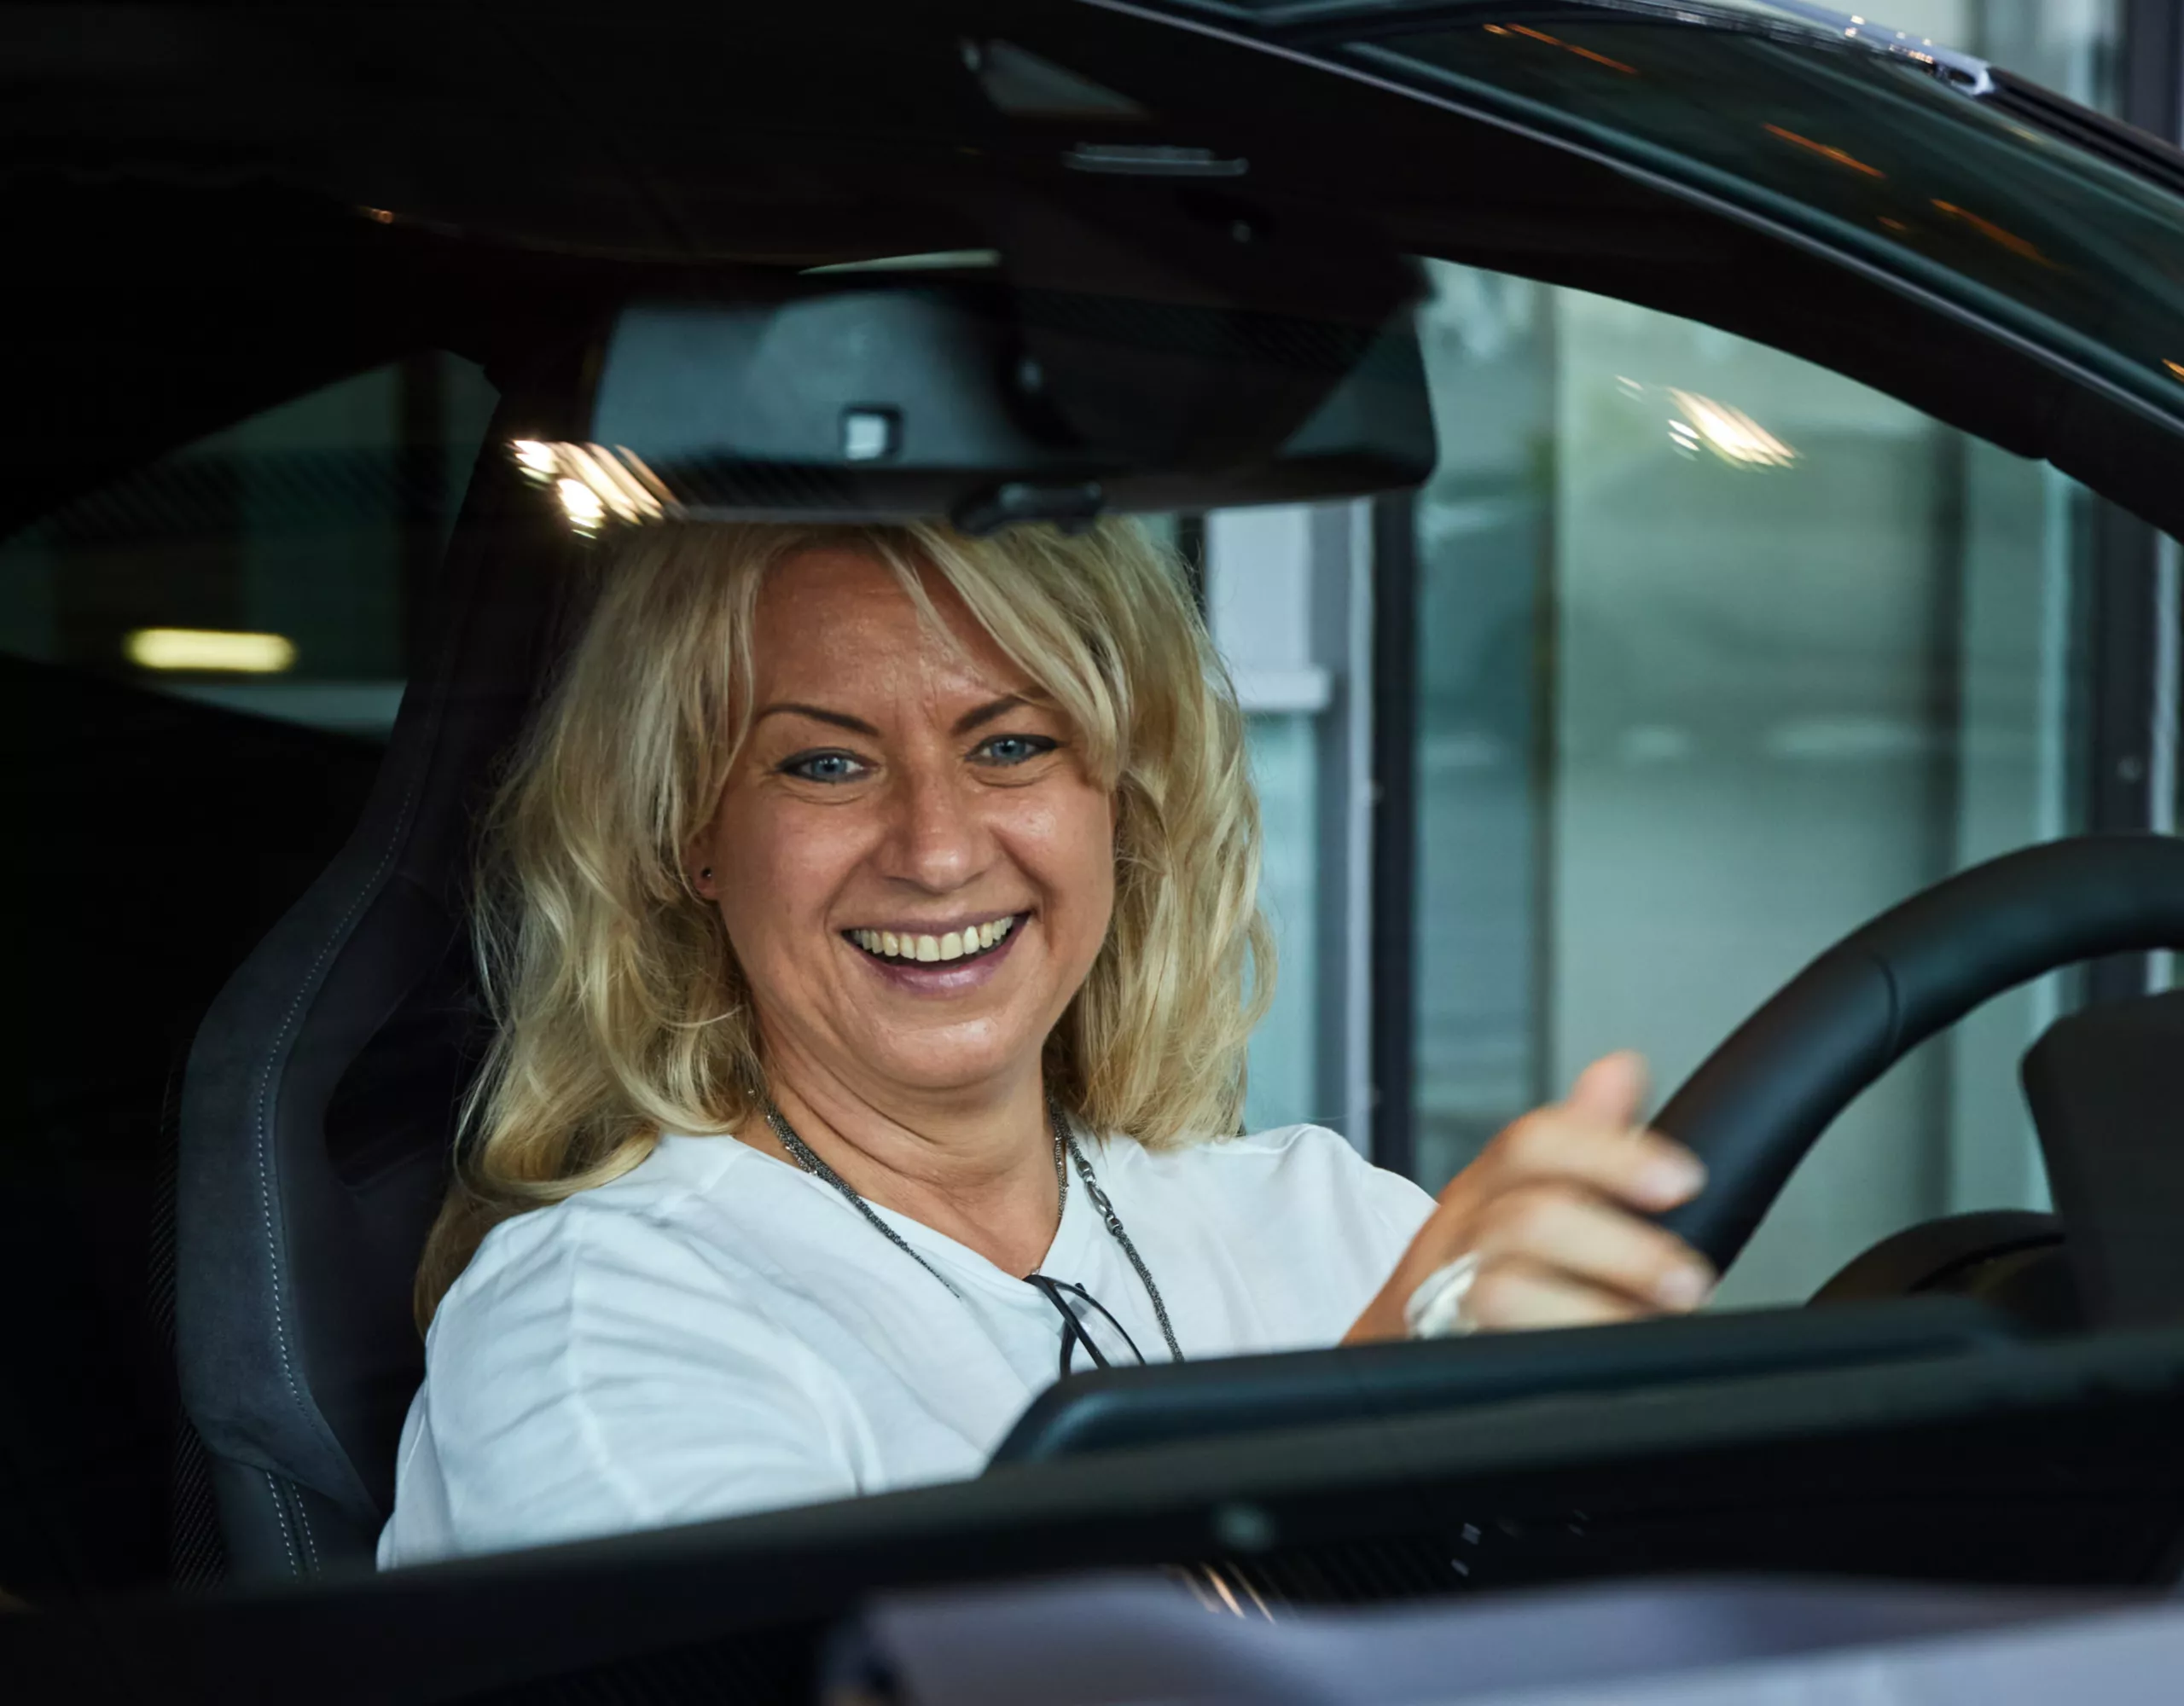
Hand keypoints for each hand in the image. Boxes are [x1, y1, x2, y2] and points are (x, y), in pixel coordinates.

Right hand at [1345, 1052, 1714, 1341]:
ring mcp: (1433, 1304)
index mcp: (1480, 1192)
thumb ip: (1576, 1141)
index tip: (1682, 1180)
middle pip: (1524, 1220)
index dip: (1610, 1155)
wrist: (1393, 1360)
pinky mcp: (1432, 1361)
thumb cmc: (1468, 1280)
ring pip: (1500, 1291)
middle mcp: (1450, 1241)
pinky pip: (1488, 1362)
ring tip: (1646, 1327)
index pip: (1531, 1145)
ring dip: (1588, 1309)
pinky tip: (1596, 1367)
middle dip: (1618, 1248)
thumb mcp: (1517, 1199)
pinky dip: (1552, 1361)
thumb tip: (1620, 1069)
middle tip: (1684, 1279)